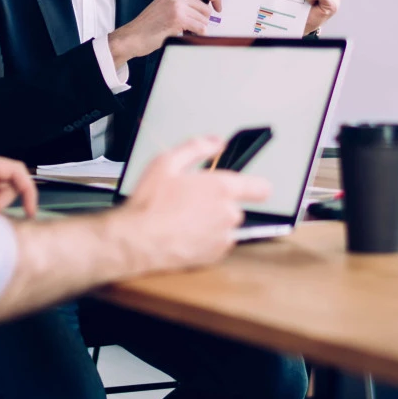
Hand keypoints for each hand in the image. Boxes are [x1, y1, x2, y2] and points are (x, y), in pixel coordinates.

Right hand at [105, 137, 270, 273]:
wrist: (136, 241)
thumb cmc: (149, 204)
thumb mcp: (166, 162)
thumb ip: (197, 148)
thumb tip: (217, 142)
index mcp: (221, 188)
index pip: (260, 187)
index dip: (256, 187)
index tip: (252, 188)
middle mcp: (228, 213)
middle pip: (235, 207)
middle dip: (218, 204)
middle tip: (191, 202)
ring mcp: (223, 237)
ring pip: (226, 227)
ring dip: (212, 223)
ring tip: (184, 220)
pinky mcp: (214, 256)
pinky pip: (218, 244)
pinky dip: (206, 241)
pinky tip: (185, 235)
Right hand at [108, 0, 221, 65]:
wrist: (132, 36)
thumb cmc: (147, 26)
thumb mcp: (165, 6)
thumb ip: (182, 3)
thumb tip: (204, 8)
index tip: (218, 6)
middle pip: (206, 7)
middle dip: (203, 21)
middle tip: (192, 28)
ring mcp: (176, 7)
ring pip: (204, 19)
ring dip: (198, 29)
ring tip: (183, 32)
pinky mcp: (177, 19)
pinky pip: (200, 28)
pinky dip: (197, 35)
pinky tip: (185, 36)